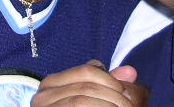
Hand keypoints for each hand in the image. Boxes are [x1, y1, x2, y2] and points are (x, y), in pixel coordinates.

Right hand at [31, 60, 148, 105]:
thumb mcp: (92, 98)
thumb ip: (110, 85)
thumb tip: (131, 71)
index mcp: (51, 84)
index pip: (86, 70)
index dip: (111, 80)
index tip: (125, 91)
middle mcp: (42, 97)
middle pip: (87, 87)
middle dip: (113, 96)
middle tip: (129, 105)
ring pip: (81, 101)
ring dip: (108, 105)